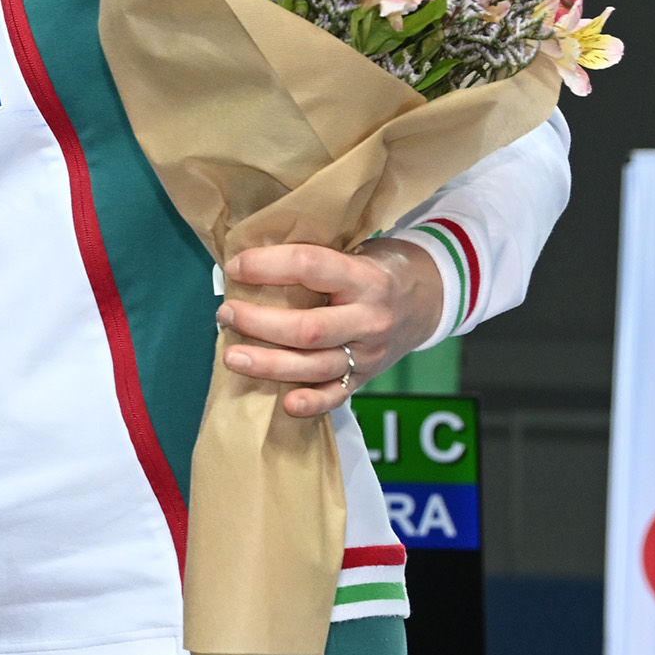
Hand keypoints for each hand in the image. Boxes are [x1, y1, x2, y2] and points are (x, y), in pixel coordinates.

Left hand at [218, 238, 442, 419]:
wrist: (429, 298)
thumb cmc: (376, 269)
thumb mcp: (355, 251)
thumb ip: (314, 259)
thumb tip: (247, 260)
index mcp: (366, 278)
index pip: (311, 266)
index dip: (268, 266)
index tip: (234, 267)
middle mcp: (370, 319)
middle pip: (309, 328)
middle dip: (259, 323)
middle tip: (225, 314)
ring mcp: (370, 353)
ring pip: (315, 366)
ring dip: (269, 365)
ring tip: (232, 356)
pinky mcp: (366, 377)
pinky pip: (338, 396)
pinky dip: (312, 403)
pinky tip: (285, 404)